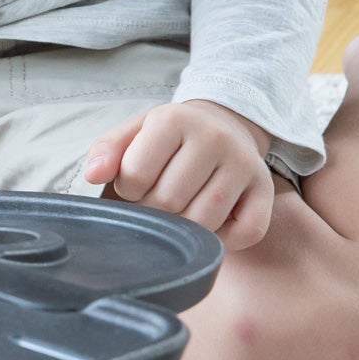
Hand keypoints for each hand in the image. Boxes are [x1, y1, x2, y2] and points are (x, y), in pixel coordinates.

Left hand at [83, 99, 275, 250]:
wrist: (223, 124)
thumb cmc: (169, 137)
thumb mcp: (134, 132)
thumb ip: (107, 150)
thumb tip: (92, 175)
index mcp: (174, 120)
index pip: (136, 175)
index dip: (128, 189)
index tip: (137, 183)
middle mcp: (214, 138)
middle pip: (169, 201)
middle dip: (154, 210)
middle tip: (158, 199)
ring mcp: (244, 164)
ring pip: (204, 220)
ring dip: (185, 228)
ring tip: (180, 209)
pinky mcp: (266, 189)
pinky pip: (245, 233)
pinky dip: (225, 240)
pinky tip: (212, 223)